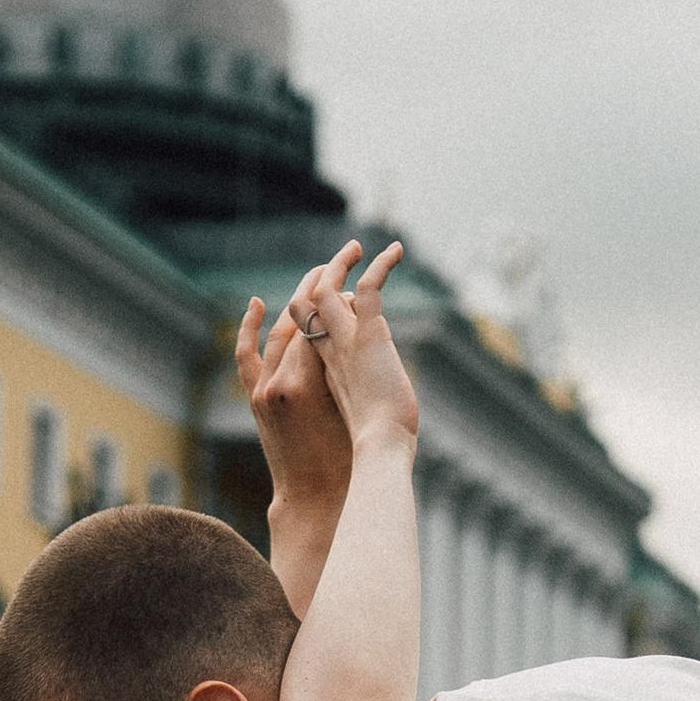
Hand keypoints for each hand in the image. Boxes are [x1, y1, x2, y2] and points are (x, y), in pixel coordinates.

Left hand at [237, 270, 350, 504]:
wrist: (312, 500)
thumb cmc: (346, 462)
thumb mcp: (351, 409)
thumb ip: (346, 363)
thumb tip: (353, 319)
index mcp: (301, 385)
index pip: (320, 321)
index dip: (342, 293)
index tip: (360, 274)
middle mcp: (275, 382)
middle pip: (300, 319)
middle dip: (323, 284)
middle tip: (345, 256)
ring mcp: (260, 389)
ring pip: (279, 331)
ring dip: (298, 300)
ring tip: (318, 274)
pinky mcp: (255, 398)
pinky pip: (247, 353)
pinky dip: (250, 327)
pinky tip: (255, 303)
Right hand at [292, 239, 416, 450]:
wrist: (376, 451)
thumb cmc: (367, 453)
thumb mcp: (354, 425)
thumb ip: (354, 405)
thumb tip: (371, 405)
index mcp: (315, 377)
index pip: (305, 334)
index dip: (313, 316)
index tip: (331, 303)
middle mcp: (322, 356)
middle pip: (302, 308)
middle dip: (314, 282)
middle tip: (330, 265)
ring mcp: (341, 343)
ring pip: (326, 291)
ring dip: (338, 265)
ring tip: (354, 247)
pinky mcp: (367, 335)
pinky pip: (369, 287)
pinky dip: (382, 266)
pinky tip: (396, 250)